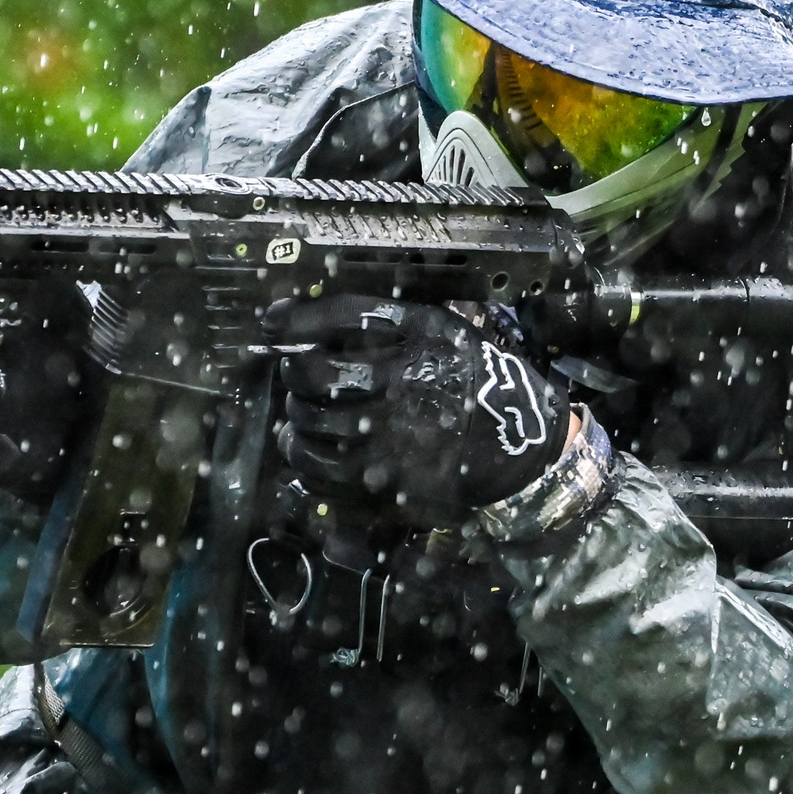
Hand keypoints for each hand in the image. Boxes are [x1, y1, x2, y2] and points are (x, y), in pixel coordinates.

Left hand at [265, 295, 566, 527]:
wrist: (522, 445)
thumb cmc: (480, 382)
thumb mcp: (450, 331)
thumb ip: (396, 321)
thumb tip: (323, 316)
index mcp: (418, 335)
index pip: (337, 315)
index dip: (294, 318)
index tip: (270, 323)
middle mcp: (399, 379)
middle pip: (312, 372)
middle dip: (293, 373)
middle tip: (295, 376)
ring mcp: (388, 432)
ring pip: (308, 421)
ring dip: (295, 416)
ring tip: (300, 413)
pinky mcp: (383, 478)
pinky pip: (319, 468)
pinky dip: (301, 456)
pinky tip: (304, 448)